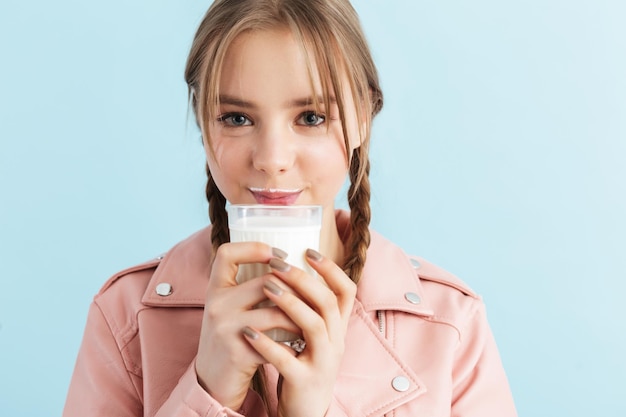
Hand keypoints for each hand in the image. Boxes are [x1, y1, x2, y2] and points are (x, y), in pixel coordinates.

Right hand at [195, 242, 297, 410]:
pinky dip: (293, 341)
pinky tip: (302, 342)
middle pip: (265, 282)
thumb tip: (288, 265)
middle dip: (295, 289)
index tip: (280, 255)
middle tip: (312, 295)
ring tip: (313, 319)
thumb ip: (247, 289)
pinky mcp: (238, 353)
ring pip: (276, 312)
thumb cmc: (230, 339)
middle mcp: (216, 305)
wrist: (212, 382)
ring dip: (300, 317)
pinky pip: (277, 341)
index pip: (226, 253)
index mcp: (215, 290)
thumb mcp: (229, 310)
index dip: (254, 247)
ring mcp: (226, 329)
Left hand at [242, 249, 356, 416]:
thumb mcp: (315, 336)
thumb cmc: (305, 365)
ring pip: (313, 325)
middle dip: (303, 279)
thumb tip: (291, 272)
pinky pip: (288, 359)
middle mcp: (337, 341)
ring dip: (289, 303)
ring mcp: (324, 362)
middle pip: (328, 302)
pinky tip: (249, 331)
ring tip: (266, 287)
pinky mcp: (305, 381)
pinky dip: (268, 344)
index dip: (331, 268)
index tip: (308, 249)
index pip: (347, 290)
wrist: (307, 411)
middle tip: (278, 263)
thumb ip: (310, 309)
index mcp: (339, 327)